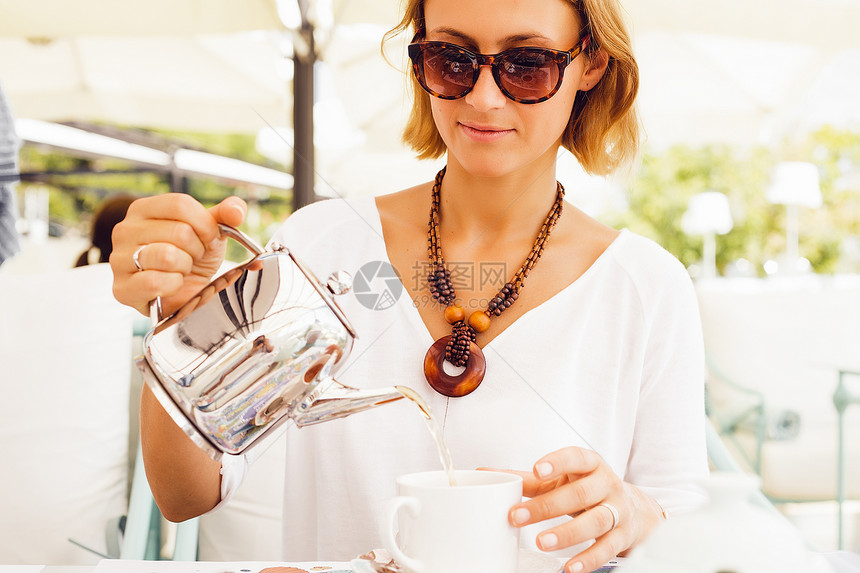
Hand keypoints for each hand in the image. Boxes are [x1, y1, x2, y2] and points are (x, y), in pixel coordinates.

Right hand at [109, 193, 246, 315]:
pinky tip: (172, 284)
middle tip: (192, 258)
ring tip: (182, 270)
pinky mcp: (122, 288)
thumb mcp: (210, 231)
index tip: (210, 238)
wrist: (183, 293)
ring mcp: (119, 259)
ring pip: (167, 256)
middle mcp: (125, 230)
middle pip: (178, 231)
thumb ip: (225, 215)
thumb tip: (236, 211)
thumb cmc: (192, 258)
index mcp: (143, 209)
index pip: (180, 204)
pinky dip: (173, 285)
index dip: (205, 224)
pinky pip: (155, 282)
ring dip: (185, 267)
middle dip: (197, 250)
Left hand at [501, 447, 664, 572]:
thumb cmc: (586, 488)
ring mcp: (618, 510)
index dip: (558, 462)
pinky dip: (589, 560)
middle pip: (580, 493)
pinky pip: (608, 548)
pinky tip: (570, 567)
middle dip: (548, 506)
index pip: (576, 457)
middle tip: (518, 517)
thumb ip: (527, 478)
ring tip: (541, 542)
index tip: (538, 469)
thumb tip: (487, 472)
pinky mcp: (623, 535)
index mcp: (590, 464)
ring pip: (596, 521)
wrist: (631, 507)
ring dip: (567, 533)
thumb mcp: (560, 479)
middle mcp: (607, 484)